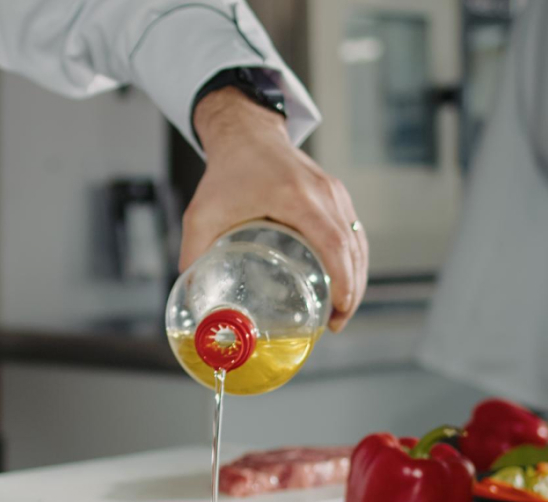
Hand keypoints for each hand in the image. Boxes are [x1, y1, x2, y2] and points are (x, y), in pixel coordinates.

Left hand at [183, 87, 368, 331]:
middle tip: (336, 323)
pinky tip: (343, 282)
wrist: (246, 133)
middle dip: (351, 289)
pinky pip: (353, 230)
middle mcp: (322, 193)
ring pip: (357, 240)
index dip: (342, 277)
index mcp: (296, 197)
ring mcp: (333, 192)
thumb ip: (193, 252)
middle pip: (352, 246)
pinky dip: (353, 258)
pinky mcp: (335, 194)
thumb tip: (190, 291)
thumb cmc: (226, 172)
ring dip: (356, 277)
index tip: (339, 307)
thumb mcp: (202, 214)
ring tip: (340, 311)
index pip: (332, 241)